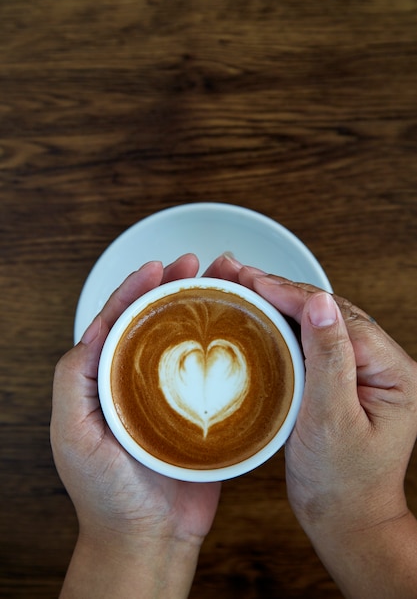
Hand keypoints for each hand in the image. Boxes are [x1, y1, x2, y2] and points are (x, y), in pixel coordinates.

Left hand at [51, 254, 220, 597]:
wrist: (149, 538)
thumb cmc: (105, 493)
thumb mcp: (72, 431)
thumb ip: (74, 376)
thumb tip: (95, 328)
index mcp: (107, 377)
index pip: (121, 319)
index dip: (138, 288)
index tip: (159, 266)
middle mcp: (142, 379)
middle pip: (160, 320)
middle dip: (179, 285)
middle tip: (201, 262)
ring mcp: (175, 394)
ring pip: (190, 339)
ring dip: (208, 305)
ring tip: (229, 280)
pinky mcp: (205, 412)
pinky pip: (217, 371)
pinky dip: (230, 345)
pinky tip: (246, 326)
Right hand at [206, 254, 416, 597]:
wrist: (342, 519)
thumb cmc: (341, 482)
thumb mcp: (331, 419)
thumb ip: (327, 358)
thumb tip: (321, 303)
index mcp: (395, 372)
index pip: (340, 318)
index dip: (295, 296)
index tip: (256, 281)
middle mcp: (384, 365)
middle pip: (331, 313)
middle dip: (285, 291)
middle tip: (243, 274)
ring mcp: (363, 371)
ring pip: (320, 323)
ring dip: (283, 303)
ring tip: (247, 284)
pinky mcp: (343, 379)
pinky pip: (313, 342)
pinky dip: (285, 325)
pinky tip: (262, 314)